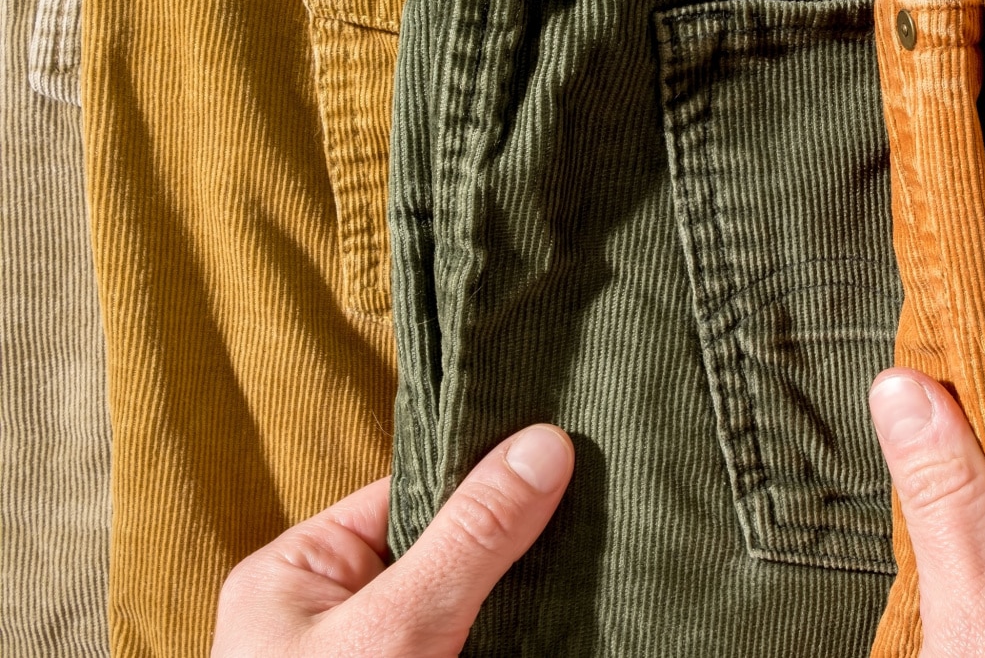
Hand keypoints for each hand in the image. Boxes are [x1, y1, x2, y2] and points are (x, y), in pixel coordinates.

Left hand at [213, 424, 574, 656]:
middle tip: (596, 505)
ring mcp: (372, 649)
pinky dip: (514, 630)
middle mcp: (328, 613)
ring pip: (463, 602)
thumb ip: (469, 536)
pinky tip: (568, 612)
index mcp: (294, 573)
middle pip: (440, 550)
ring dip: (519, 591)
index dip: (481, 479)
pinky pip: (472, 638)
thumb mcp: (399, 623)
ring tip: (595, 551)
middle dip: (508, 539)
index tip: (562, 455)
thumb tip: (547, 441)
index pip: (407, 495)